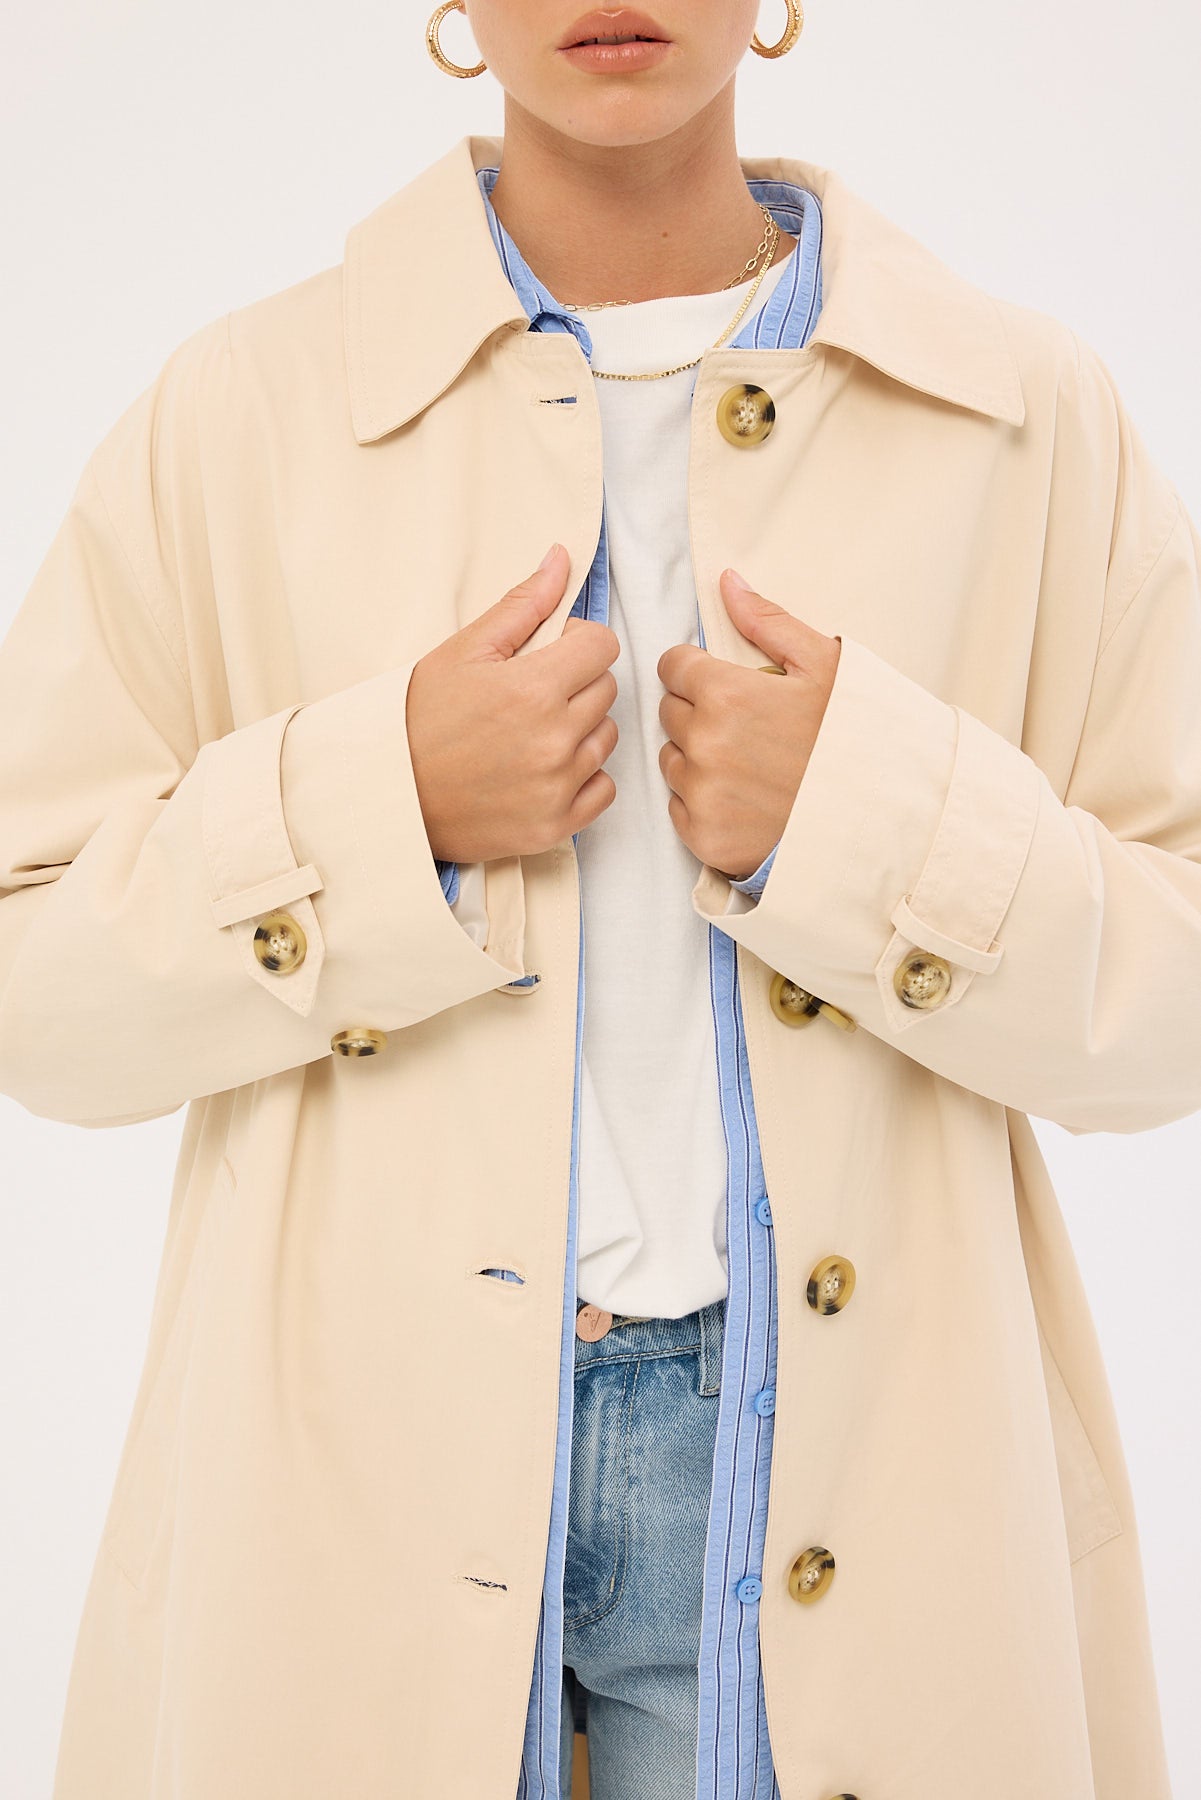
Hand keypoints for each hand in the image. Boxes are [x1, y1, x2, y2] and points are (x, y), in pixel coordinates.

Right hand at [406, 543, 620, 862]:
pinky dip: (583, 778)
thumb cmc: (419, 720)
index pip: (602, 647)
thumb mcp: (463, 651)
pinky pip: (603, 789)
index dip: (578, 643)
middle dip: (576, 684)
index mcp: (532, 689)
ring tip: (532, 733)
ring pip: (606, 738)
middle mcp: (553, 740)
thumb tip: (562, 559)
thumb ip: (522, 605)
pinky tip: (544, 770)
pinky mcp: (555, 826)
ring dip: (581, 730)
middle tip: (531, 695)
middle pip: (606, 690)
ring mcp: (557, 788)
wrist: (388, 796)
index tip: (552, 653)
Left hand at [656, 567, 840, 881]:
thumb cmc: (855, 737)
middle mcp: (705, 743)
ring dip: (698, 759)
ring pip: (671, 760)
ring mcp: (702, 794)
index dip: (698, 673)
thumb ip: (768, 621)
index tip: (725, 686)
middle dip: (698, 713)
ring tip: (750, 766)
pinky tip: (745, 801)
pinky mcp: (704, 836)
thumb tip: (727, 582)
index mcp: (726, 694)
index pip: (671, 667)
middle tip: (748, 729)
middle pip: (669, 713)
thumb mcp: (826, 666)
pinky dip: (704, 804)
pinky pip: (680, 807)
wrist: (880, 818)